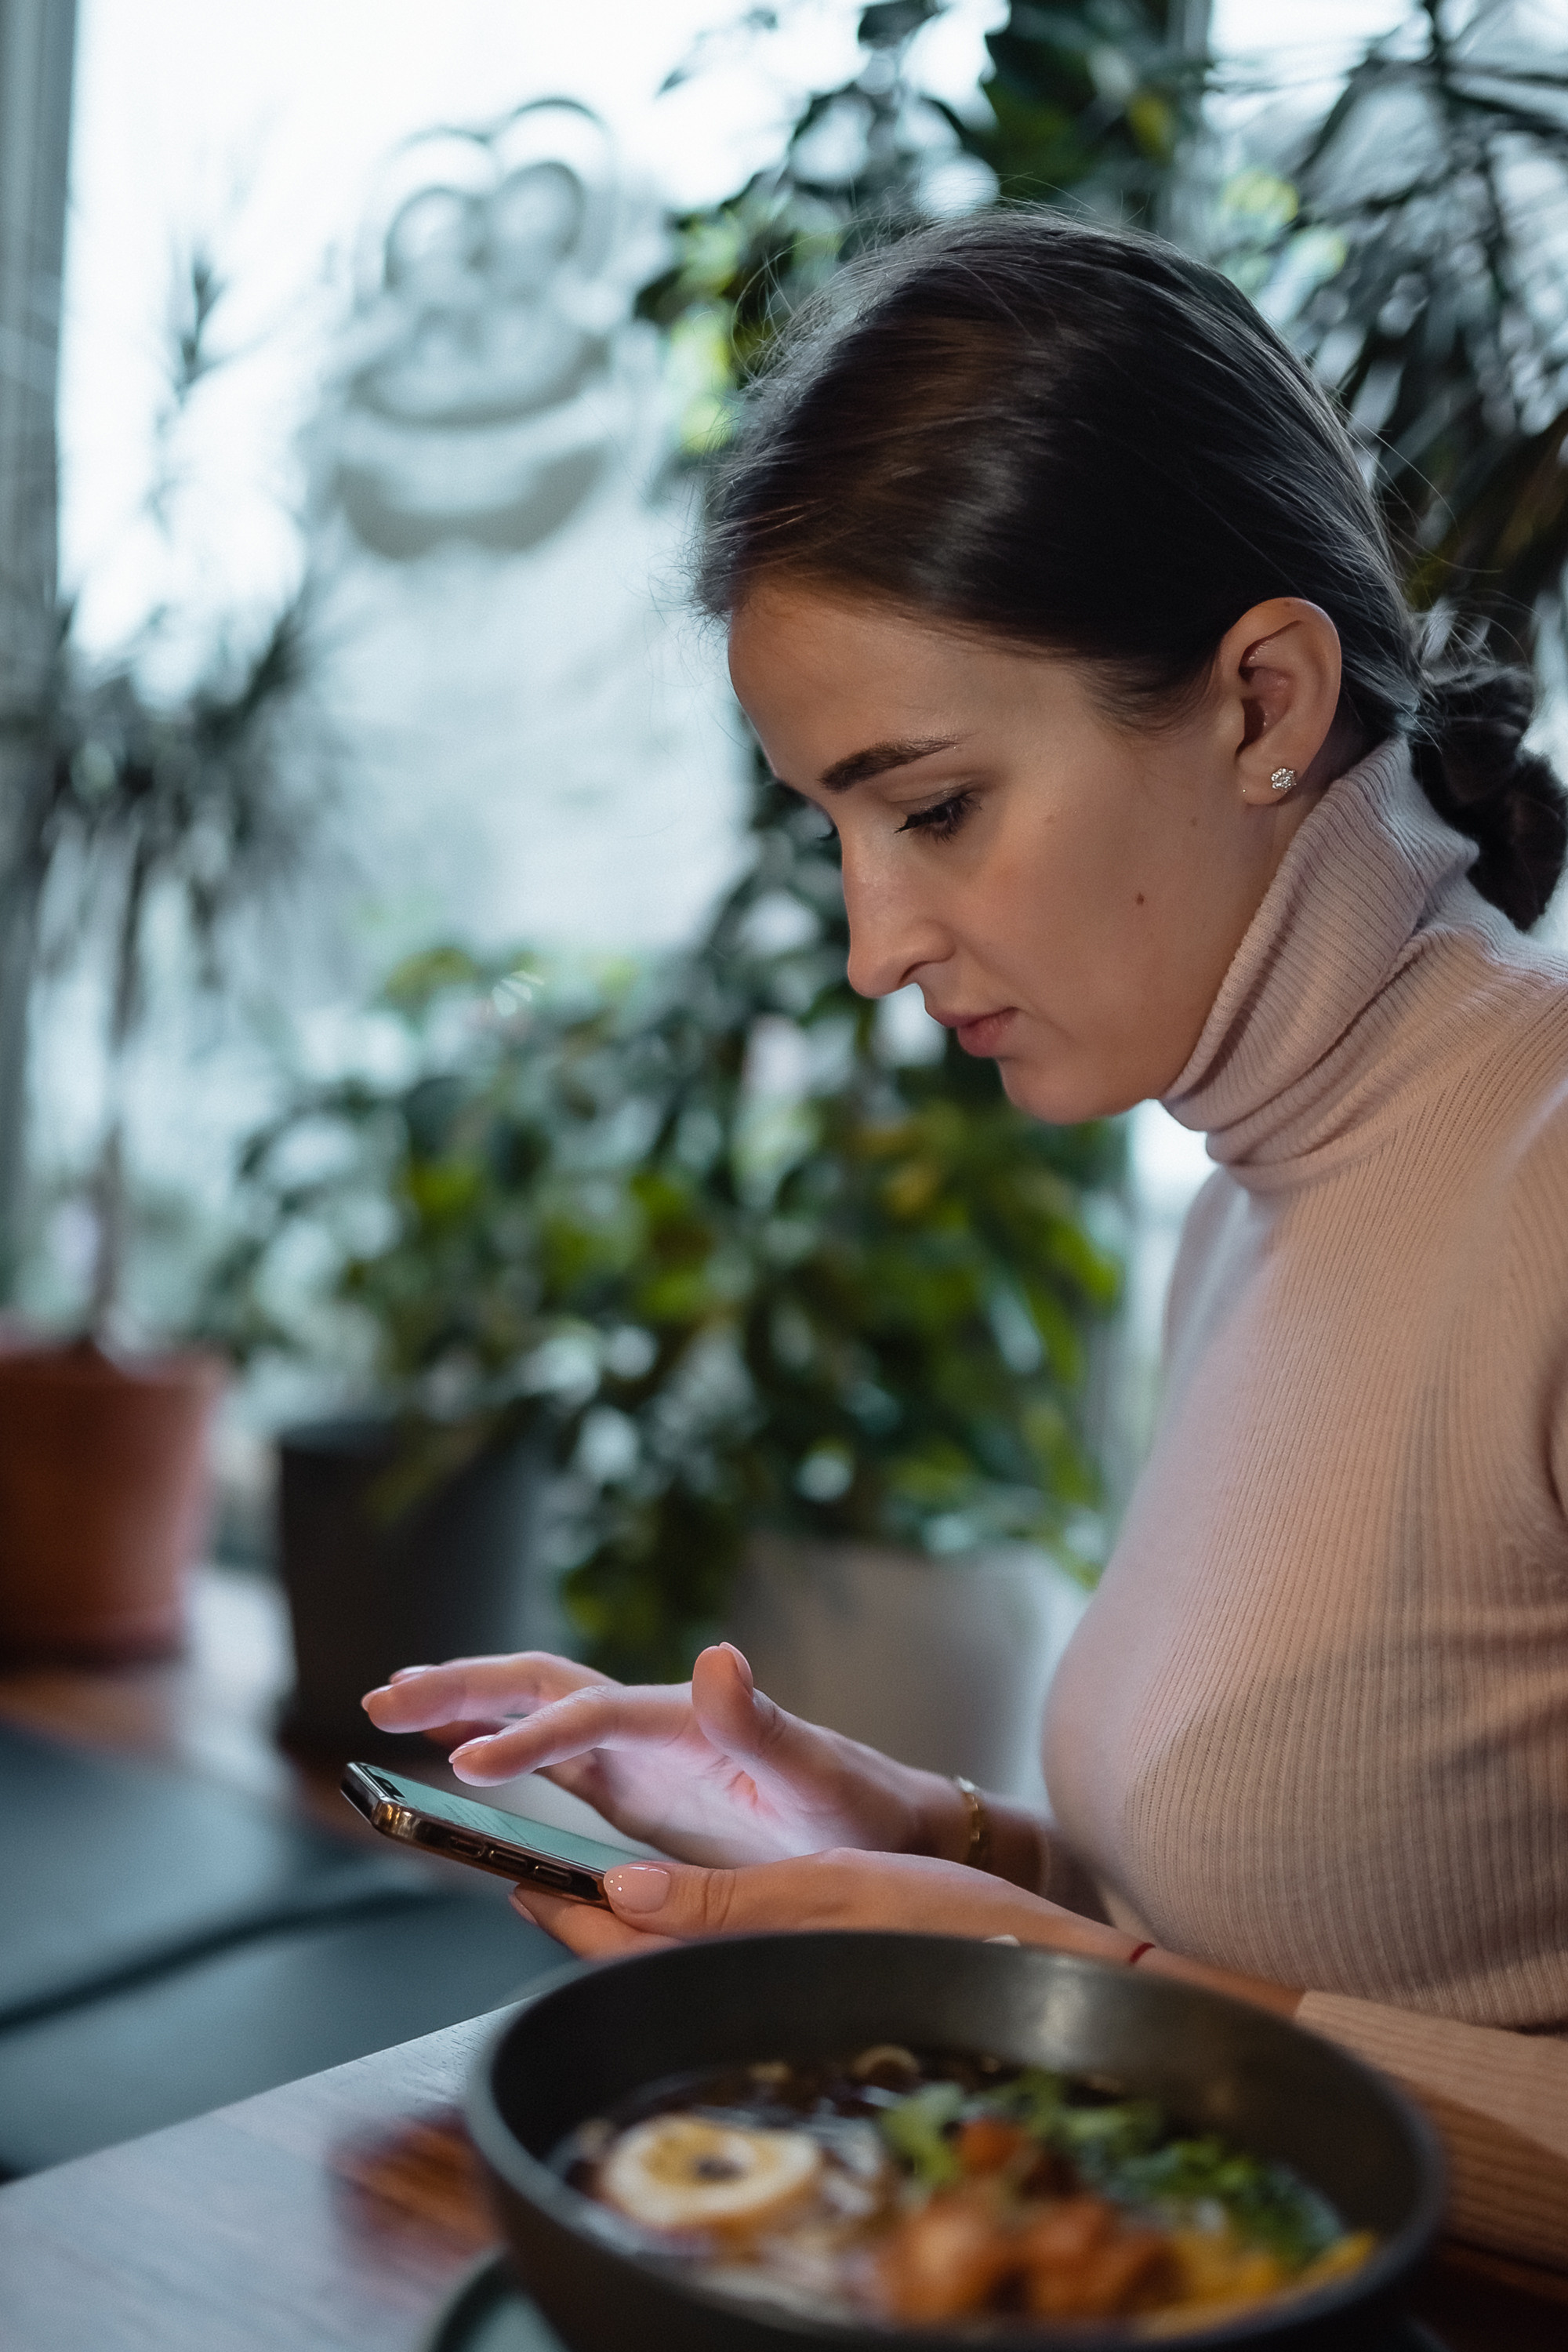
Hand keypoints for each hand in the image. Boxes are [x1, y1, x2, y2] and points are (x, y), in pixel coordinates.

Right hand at [361, 1641, 966, 1868]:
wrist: (887, 1827)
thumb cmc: (858, 1807)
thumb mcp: (818, 1773)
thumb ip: (761, 1722)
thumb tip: (717, 1653)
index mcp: (685, 1717)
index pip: (589, 1714)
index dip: (527, 1735)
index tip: (468, 1766)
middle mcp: (651, 1723)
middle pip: (540, 1685)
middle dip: (463, 1687)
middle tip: (384, 1697)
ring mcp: (636, 1752)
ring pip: (531, 1711)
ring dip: (463, 1705)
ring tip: (389, 1707)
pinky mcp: (631, 1785)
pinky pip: (547, 1758)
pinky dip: (493, 1746)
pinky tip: (450, 1752)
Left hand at [512, 1846, 1136, 1965]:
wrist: (1054, 1976)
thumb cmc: (951, 1926)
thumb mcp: (831, 1887)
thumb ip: (721, 1899)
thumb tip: (618, 1891)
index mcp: (746, 1974)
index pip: (621, 1953)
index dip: (561, 1914)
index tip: (512, 1873)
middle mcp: (752, 1997)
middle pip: (635, 1967)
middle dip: (580, 1926)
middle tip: (529, 1873)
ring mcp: (781, 1998)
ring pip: (674, 1970)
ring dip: (624, 1931)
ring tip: (584, 1884)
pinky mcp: (813, 1990)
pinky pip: (721, 1969)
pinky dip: (680, 1934)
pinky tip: (677, 1905)